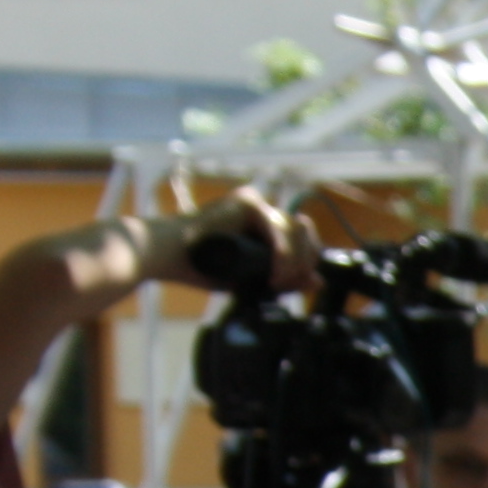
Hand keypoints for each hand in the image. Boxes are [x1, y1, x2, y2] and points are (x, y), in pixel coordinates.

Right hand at [139, 191, 303, 291]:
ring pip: (297, 230)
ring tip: (274, 280)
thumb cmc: (201, 267)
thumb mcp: (252, 279)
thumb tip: (319, 280)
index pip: (303, 241)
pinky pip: (278, 229)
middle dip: (305, 262)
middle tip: (283, 283)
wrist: (167, 255)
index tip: (289, 284)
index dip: (307, 263)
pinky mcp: (247, 203)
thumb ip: (285, 279)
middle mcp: (262, 211)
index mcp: (263, 227)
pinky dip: (281, 254)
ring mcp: (256, 204)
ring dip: (294, 262)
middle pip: (306, 233)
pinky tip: (272, 272)